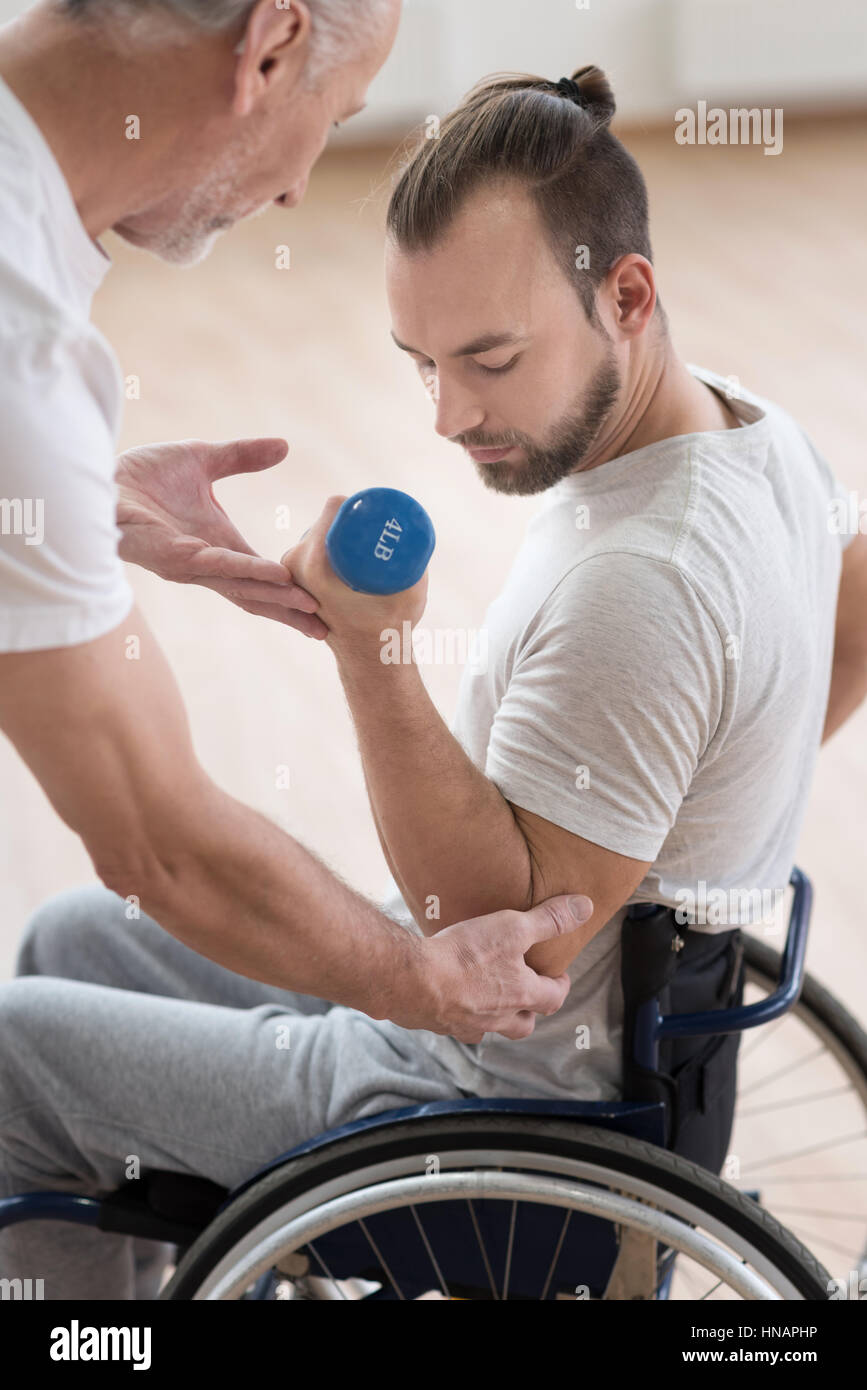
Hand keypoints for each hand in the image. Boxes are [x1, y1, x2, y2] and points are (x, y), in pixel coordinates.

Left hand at [116, 438, 327, 636]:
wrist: (100, 475)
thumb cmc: (142, 474)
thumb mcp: (205, 459)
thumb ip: (243, 456)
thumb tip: (284, 446)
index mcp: (217, 547)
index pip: (260, 577)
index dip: (288, 592)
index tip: (319, 606)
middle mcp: (206, 565)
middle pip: (255, 596)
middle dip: (288, 613)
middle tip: (324, 630)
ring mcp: (191, 566)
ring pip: (242, 588)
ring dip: (277, 598)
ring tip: (310, 606)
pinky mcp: (175, 558)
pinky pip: (220, 566)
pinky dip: (251, 573)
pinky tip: (276, 576)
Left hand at [280, 496, 428, 657]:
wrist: (369, 659)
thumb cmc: (391, 626)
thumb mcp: (408, 588)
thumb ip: (415, 556)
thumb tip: (419, 526)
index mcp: (315, 563)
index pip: (333, 508)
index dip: (356, 501)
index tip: (377, 509)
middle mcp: (295, 565)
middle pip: (325, 521)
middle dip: (351, 517)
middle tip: (377, 525)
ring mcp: (291, 574)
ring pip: (319, 535)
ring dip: (341, 533)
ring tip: (366, 540)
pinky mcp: (295, 582)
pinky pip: (313, 550)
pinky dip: (332, 547)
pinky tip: (348, 548)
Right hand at [395, 895, 593, 1042]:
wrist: (412, 980)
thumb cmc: (465, 955)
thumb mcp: (513, 927)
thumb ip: (549, 919)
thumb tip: (584, 908)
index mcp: (520, 996)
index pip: (553, 999)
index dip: (560, 987)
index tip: (559, 976)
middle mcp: (497, 1018)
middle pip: (522, 1026)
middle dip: (529, 1012)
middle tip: (527, 993)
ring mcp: (466, 1025)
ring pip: (489, 1029)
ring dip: (495, 1016)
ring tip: (487, 994)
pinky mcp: (438, 1023)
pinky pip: (456, 1024)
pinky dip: (460, 1013)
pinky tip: (450, 995)